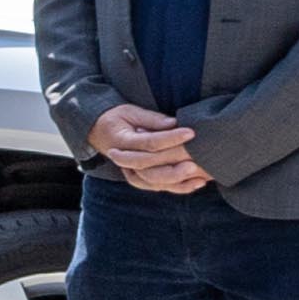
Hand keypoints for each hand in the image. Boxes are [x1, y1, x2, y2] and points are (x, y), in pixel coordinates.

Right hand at [93, 103, 210, 192]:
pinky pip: (159, 186)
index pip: (149, 142)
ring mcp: (131, 171)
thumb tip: (173, 123)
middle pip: (150, 168)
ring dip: (178, 181)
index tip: (190, 132)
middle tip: (197, 161)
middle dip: (175, 166)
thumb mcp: (130, 112)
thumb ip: (151, 119)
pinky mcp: (140, 178)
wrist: (98, 132)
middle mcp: (125, 160)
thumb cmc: (117, 119)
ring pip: (154, 181)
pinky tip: (196, 184)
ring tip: (200, 176)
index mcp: (121, 141)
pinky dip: (178, 187)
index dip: (170, 138)